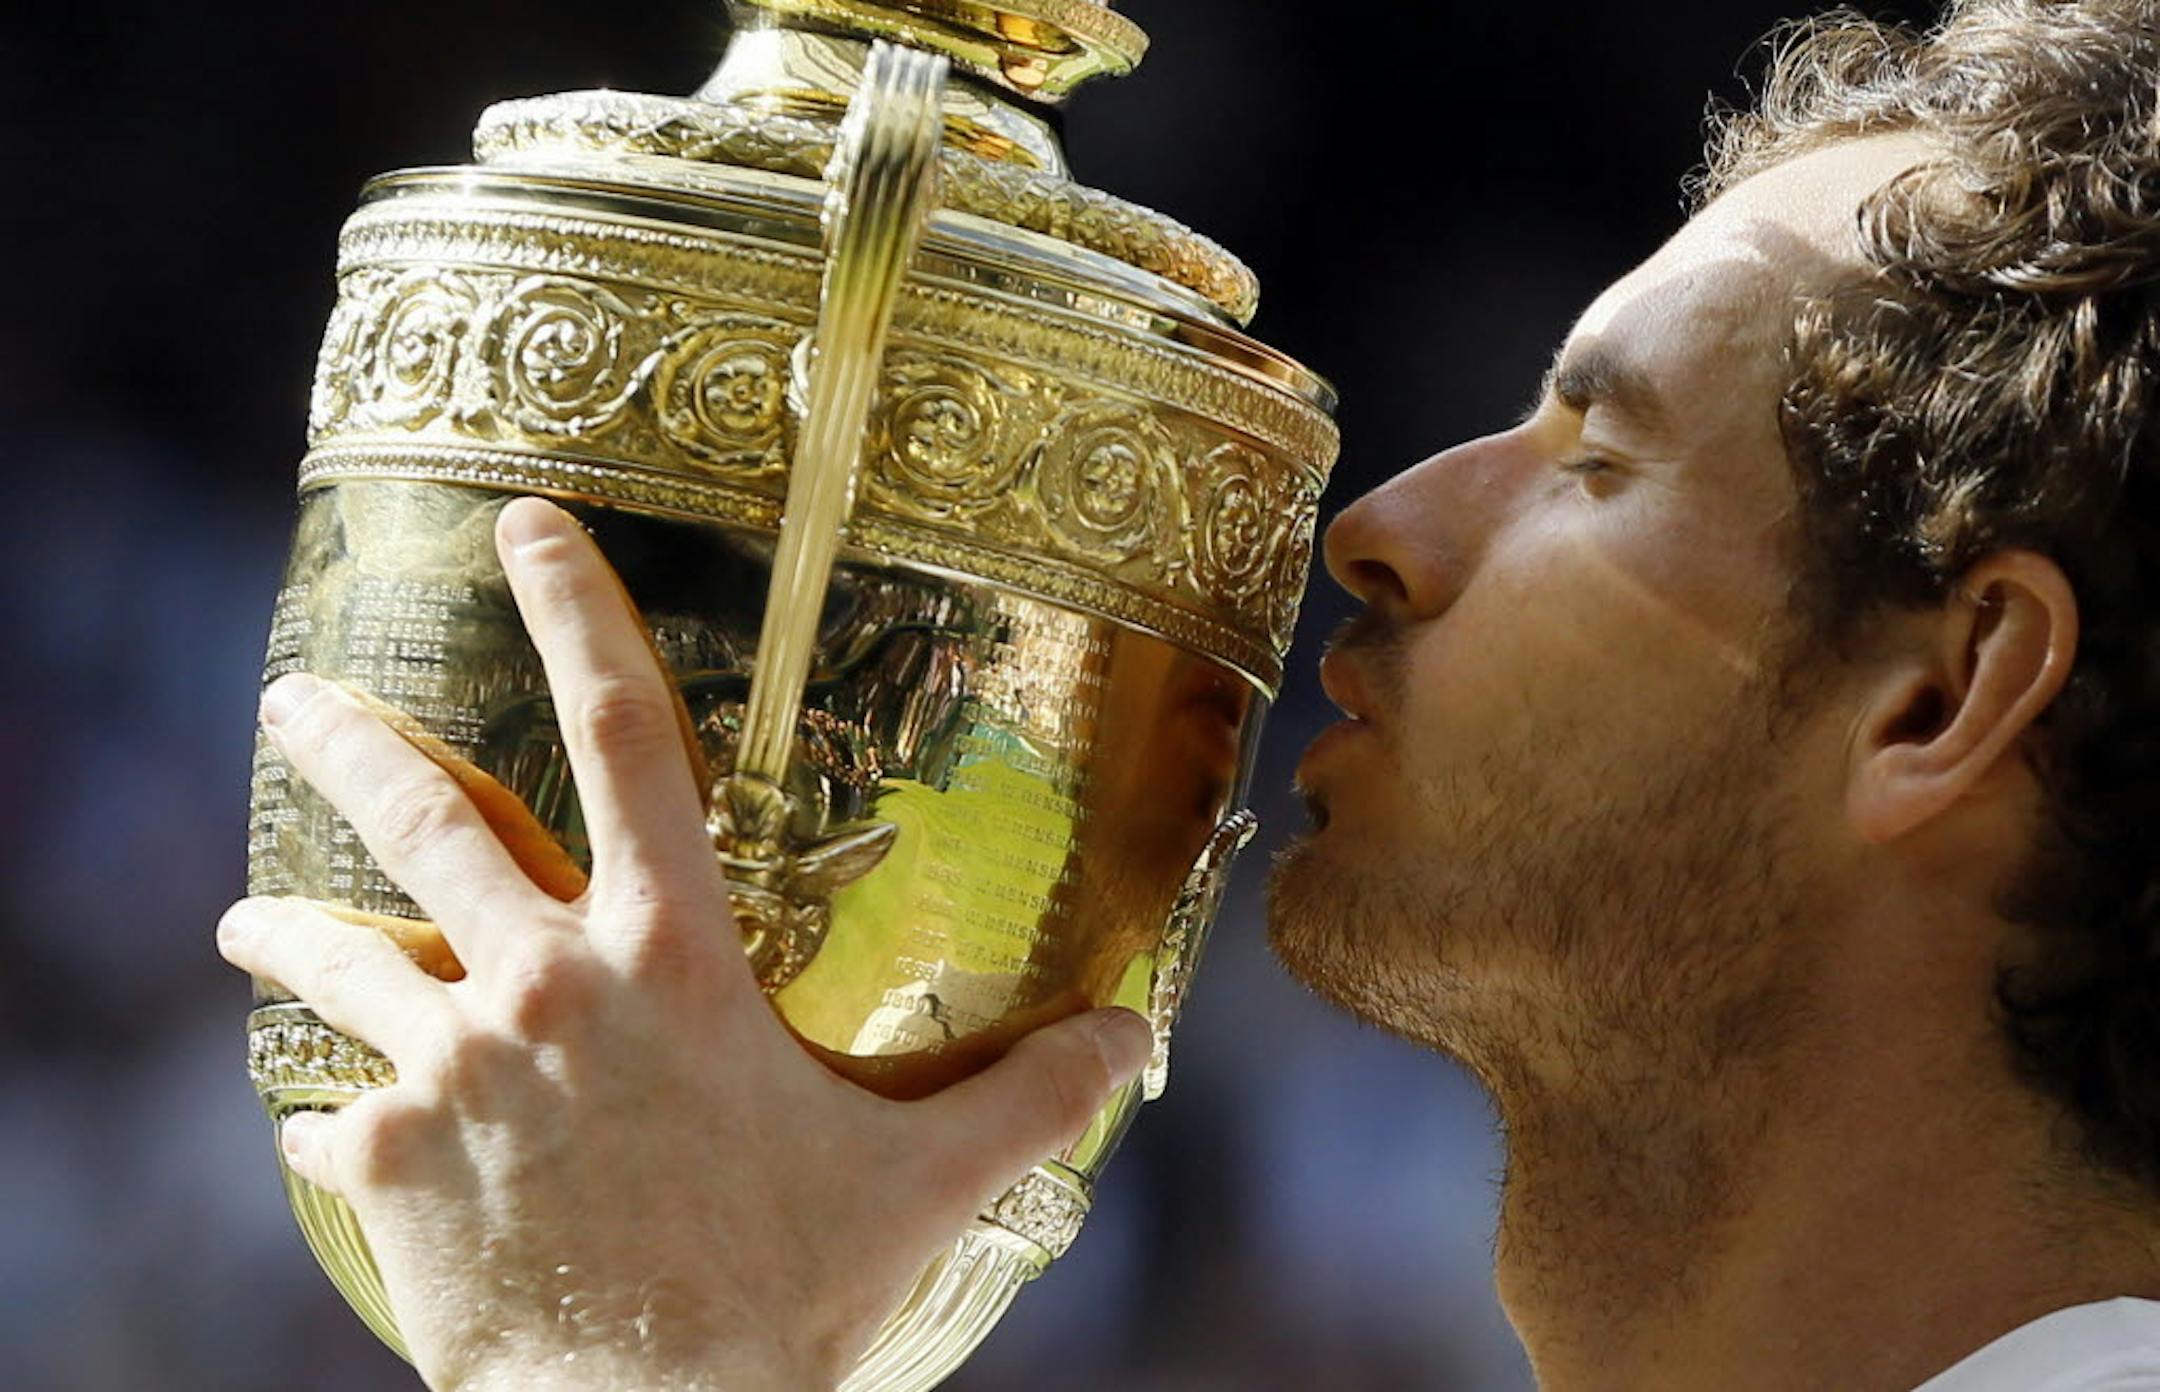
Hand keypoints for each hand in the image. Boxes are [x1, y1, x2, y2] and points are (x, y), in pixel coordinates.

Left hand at [217, 496, 1152, 1391]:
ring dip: (284, 923)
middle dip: (348, 739)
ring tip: (241, 917)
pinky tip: (315, 1112)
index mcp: (675, 957)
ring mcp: (450, 1066)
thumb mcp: (922, 1186)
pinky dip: (328, 1100)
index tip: (522, 525)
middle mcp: (548, 984)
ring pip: (340, 953)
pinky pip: (335, 1106)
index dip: (576, 608)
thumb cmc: (781, 1297)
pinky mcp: (384, 1157)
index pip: (627, 737)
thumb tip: (1137, 1036)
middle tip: (288, 693)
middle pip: (430, 819)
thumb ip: (1033, 1095)